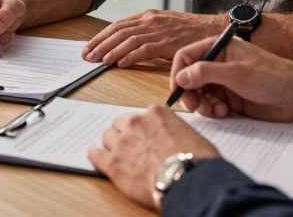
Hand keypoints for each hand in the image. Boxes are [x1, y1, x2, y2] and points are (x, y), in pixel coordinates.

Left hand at [83, 9, 218, 66]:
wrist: (213, 30)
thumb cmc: (189, 32)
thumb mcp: (164, 27)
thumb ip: (146, 33)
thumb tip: (125, 47)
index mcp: (147, 16)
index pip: (118, 25)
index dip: (101, 37)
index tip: (89, 48)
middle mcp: (150, 20)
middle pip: (118, 31)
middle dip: (100, 44)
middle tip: (88, 56)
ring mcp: (159, 30)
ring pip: (128, 40)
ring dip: (111, 51)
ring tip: (100, 61)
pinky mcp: (168, 42)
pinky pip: (144, 49)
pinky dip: (130, 56)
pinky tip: (120, 63)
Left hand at [88, 104, 219, 208]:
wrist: (188, 180)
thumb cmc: (196, 160)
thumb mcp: (191, 135)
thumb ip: (174, 131)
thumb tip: (173, 140)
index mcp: (155, 113)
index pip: (142, 116)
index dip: (143, 128)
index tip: (144, 134)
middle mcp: (136, 123)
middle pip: (120, 124)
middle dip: (124, 134)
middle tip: (130, 145)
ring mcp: (122, 142)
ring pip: (107, 137)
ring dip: (112, 144)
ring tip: (117, 153)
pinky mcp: (113, 163)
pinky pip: (96, 155)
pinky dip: (96, 155)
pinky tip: (96, 157)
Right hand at [171, 36, 292, 121]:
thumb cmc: (272, 76)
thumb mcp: (234, 72)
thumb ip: (204, 73)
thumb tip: (181, 77)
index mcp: (219, 48)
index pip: (187, 57)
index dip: (178, 73)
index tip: (176, 90)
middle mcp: (219, 63)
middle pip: (191, 78)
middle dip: (190, 93)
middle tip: (194, 107)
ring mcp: (225, 81)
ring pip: (200, 94)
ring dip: (203, 104)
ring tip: (214, 110)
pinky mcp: (232, 98)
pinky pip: (212, 105)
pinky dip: (214, 111)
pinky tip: (224, 112)